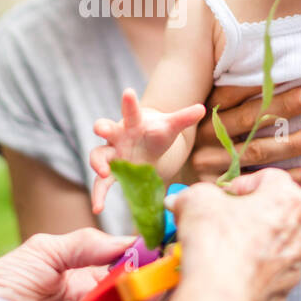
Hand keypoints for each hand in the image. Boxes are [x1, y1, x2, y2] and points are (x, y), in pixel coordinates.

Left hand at [0, 227, 159, 300]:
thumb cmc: (1, 285)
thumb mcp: (44, 250)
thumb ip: (86, 244)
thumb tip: (126, 241)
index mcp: (75, 277)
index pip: (116, 263)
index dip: (137, 250)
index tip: (159, 234)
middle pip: (128, 284)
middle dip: (150, 267)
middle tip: (171, 249)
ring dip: (150, 287)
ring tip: (168, 266)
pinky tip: (150, 291)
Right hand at [90, 88, 202, 212]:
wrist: (147, 145)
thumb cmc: (157, 133)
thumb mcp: (170, 127)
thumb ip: (184, 118)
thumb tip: (202, 108)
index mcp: (133, 122)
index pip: (130, 110)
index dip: (129, 102)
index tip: (128, 92)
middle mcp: (118, 135)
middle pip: (106, 129)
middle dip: (102, 127)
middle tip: (101, 128)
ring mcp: (112, 153)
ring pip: (99, 155)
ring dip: (98, 163)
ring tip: (103, 172)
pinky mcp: (110, 171)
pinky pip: (101, 183)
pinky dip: (99, 195)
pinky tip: (98, 208)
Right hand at [172, 169, 300, 300]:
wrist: (218, 297)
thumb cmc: (215, 241)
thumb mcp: (197, 200)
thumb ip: (194, 193)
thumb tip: (180, 200)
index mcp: (290, 201)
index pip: (270, 178)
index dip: (241, 183)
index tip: (221, 196)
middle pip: (273, 214)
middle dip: (246, 215)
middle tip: (217, 220)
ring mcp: (294, 268)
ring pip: (271, 248)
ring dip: (249, 246)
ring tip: (219, 249)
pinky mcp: (282, 295)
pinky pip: (264, 278)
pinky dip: (247, 275)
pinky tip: (225, 274)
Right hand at [187, 83, 300, 187]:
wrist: (180, 181)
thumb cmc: (212, 136)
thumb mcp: (215, 110)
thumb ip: (236, 90)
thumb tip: (266, 53)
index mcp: (206, 110)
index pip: (234, 91)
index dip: (264, 81)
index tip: (297, 72)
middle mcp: (206, 136)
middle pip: (250, 119)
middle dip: (286, 106)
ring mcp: (211, 163)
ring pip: (257, 151)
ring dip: (293, 142)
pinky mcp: (221, 187)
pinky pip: (260, 181)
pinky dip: (288, 177)